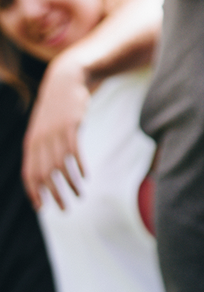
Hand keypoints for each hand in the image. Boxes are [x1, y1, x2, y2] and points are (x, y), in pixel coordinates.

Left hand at [23, 57, 89, 209]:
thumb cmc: (55, 110)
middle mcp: (40, 141)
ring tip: (79, 195)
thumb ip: (42, 149)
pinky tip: (86, 176)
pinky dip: (80, 167)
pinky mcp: (71, 126)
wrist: (64, 82)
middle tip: (64, 209)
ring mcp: (55, 133)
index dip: (34, 193)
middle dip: (53, 195)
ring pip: (60, 166)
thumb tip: (45, 172)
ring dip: (70, 184)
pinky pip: (74, 152)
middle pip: (44, 175)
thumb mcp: (43, 130)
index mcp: (31, 144)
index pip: (28, 175)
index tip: (42, 208)